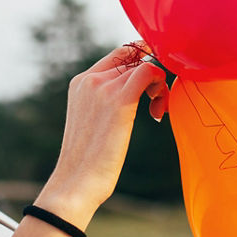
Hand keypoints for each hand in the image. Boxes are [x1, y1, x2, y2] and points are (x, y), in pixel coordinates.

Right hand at [36, 43, 169, 229]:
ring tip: (156, 110)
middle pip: (134, 56)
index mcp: (81, 83)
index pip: (119, 55)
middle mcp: (90, 80)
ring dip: (159, 85)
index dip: (142, 62)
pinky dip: (161, 86)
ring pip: (145, 64)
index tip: (151, 86)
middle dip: (152, 74)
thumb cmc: (86, 163)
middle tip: (156, 101)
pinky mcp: (119, 100)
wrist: (76, 182)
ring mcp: (103, 87)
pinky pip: (150, 71)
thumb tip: (132, 99)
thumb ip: (105, 104)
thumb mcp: (92, 123)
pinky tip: (158, 111)